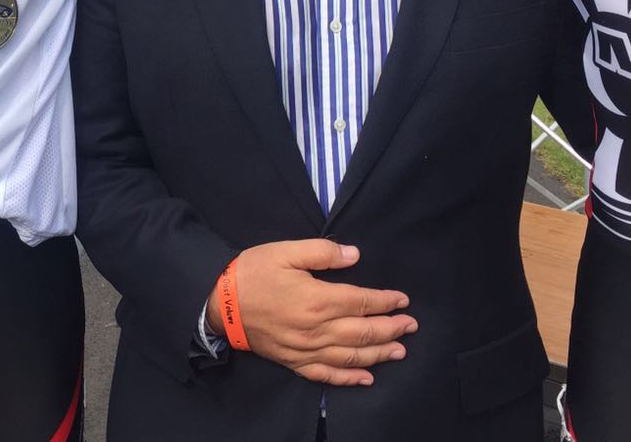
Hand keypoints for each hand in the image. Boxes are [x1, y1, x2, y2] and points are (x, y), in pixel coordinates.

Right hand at [206, 240, 415, 385]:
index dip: (385, 301)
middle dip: (391, 329)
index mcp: (317, 299)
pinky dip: (350, 378)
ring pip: (351, 356)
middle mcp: (316, 329)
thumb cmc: (253, 272)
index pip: (361, 302)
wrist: (219, 302)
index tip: (403, 299)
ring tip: (400, 351)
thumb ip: (322, 252)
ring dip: (379, 354)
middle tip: (411, 326)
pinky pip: (327, 375)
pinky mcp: (295, 362)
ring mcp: (306, 350)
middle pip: (363, 332)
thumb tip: (355, 255)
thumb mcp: (285, 251)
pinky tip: (367, 378)